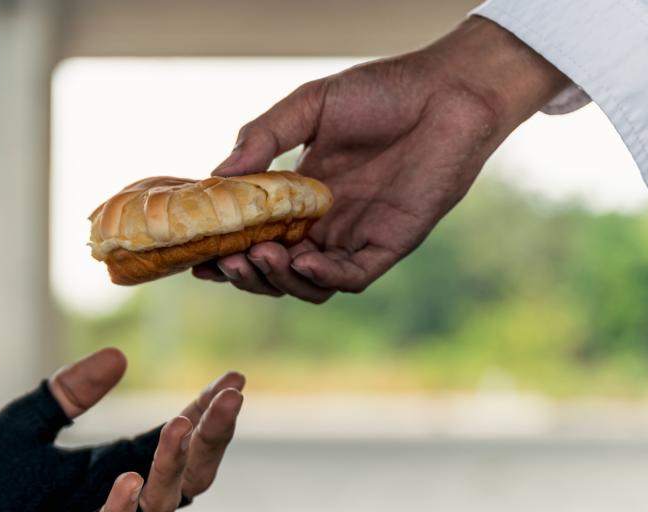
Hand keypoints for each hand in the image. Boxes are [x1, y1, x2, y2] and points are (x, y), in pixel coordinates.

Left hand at [0, 347, 243, 511]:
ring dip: (173, 467)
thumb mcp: (22, 426)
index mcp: (111, 466)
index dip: (205, 412)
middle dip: (211, 437)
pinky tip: (126, 479)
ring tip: (181, 426)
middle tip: (228, 399)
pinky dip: (120, 510)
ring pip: (160, 506)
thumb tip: (120, 355)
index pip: (172, 438)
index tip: (233, 380)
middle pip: (186, 473)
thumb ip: (69, 393)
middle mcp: (118, 501)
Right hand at [201, 17, 569, 301]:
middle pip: (276, 270)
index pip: (256, 237)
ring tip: (256, 257)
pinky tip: (302, 263)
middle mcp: (326, 224)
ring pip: (308, 284)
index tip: (198, 255)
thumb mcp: (310, 107)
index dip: (227, 252)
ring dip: (278, 280)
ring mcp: (357, 237)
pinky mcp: (389, 245)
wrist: (449, 91)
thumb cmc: (384, 92)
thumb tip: (217, 175)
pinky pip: (351, 278)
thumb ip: (264, 138)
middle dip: (246, 274)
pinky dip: (323, 279)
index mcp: (303, 198)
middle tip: (224, 261)